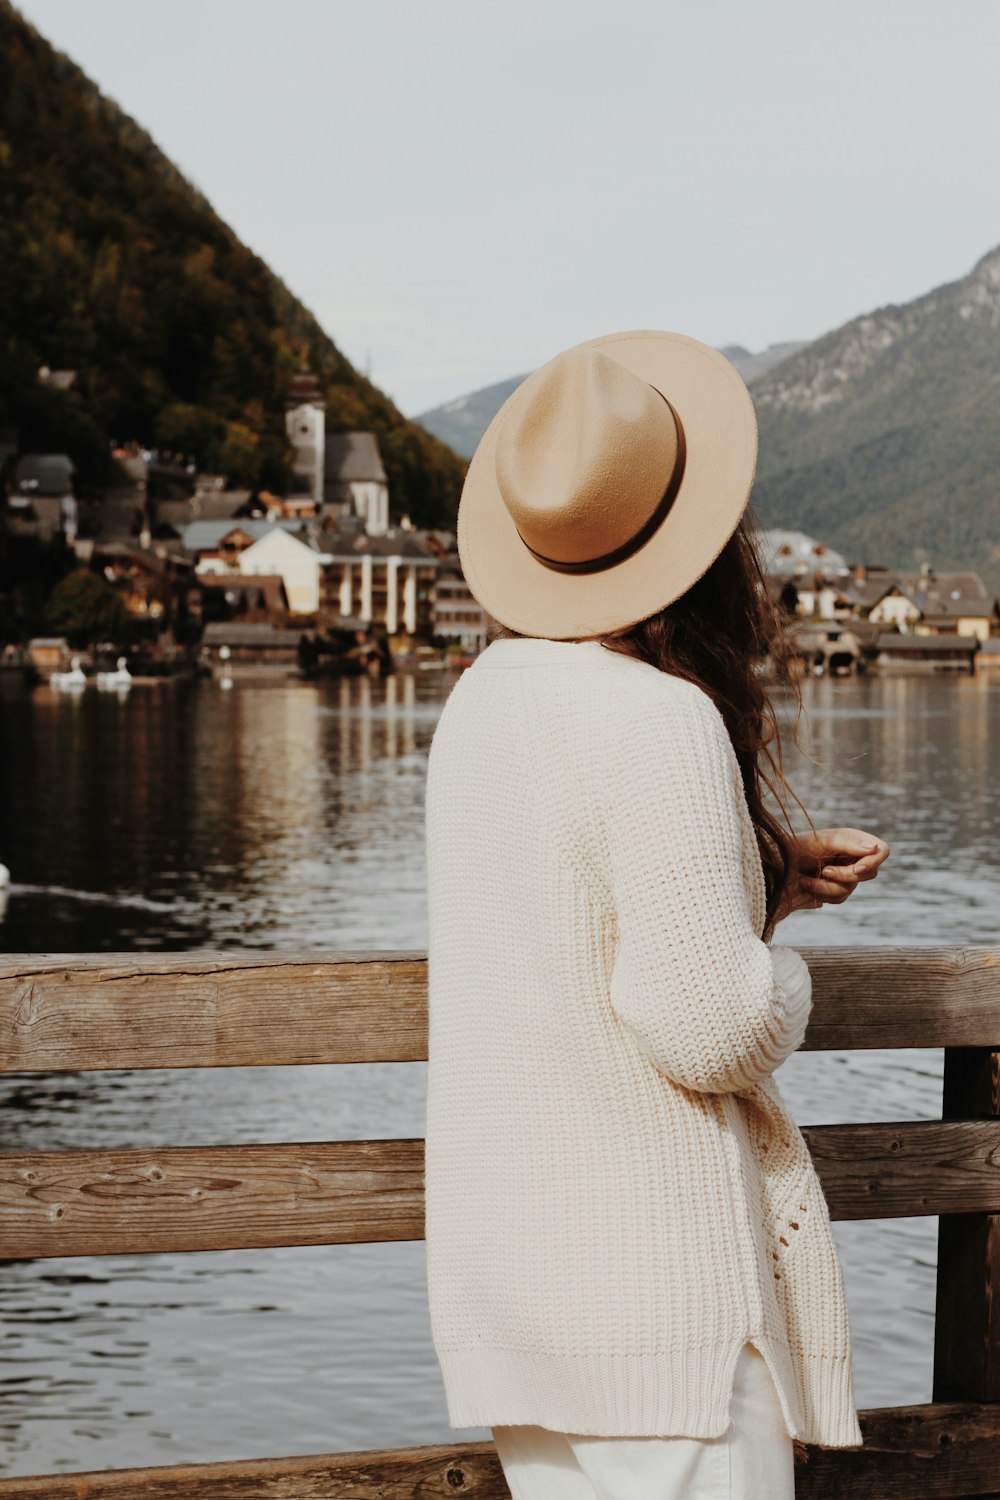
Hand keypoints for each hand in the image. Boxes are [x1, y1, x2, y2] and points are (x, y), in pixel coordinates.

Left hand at [774, 827, 889, 922]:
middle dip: (843, 875)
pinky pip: (839, 899)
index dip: (873, 862)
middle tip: (823, 870)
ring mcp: (843, 875)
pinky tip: (806, 884)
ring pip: (850, 889)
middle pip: (869, 873)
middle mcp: (851, 857)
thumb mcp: (821, 841)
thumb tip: (874, 847)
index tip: (857, 869)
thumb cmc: (793, 848)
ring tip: (805, 877)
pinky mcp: (833, 890)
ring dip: (825, 886)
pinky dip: (821, 893)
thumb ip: (848, 843)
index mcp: (851, 840)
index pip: (881, 850)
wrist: (771, 868)